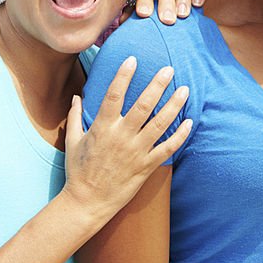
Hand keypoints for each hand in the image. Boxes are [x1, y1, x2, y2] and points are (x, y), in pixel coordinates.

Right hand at [63, 58, 190, 219]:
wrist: (87, 203)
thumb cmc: (78, 171)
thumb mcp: (72, 141)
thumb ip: (75, 117)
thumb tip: (77, 97)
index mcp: (102, 128)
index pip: (114, 95)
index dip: (123, 76)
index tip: (132, 59)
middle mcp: (121, 137)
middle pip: (143, 105)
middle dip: (157, 85)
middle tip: (169, 69)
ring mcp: (135, 152)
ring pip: (160, 124)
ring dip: (174, 106)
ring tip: (185, 90)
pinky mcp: (146, 166)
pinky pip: (167, 148)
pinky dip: (180, 136)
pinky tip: (190, 122)